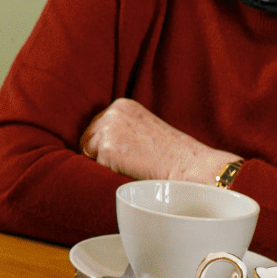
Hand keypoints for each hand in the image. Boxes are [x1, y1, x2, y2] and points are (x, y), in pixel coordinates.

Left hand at [78, 98, 239, 184]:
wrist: (188, 165)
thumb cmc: (170, 152)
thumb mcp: (144, 127)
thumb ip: (122, 127)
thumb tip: (96, 140)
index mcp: (122, 105)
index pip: (97, 126)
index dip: (106, 143)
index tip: (123, 153)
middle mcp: (112, 112)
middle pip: (88, 138)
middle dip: (100, 153)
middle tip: (127, 162)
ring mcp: (108, 129)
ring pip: (88, 152)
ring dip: (103, 163)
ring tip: (131, 165)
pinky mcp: (106, 148)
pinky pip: (95, 167)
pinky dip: (108, 173)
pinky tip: (129, 171)